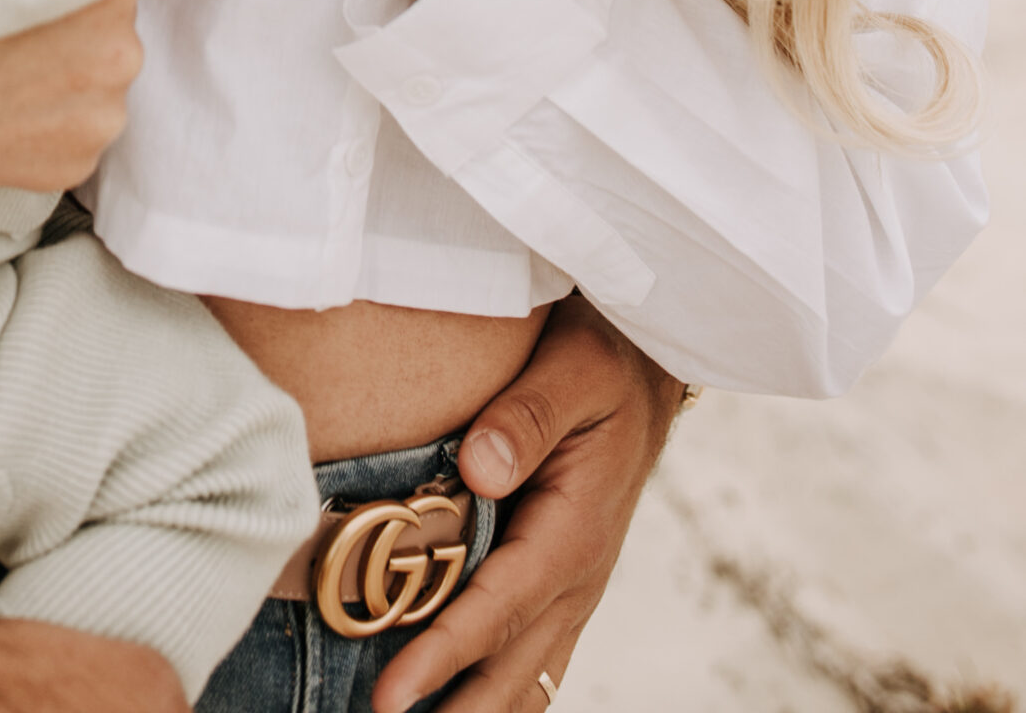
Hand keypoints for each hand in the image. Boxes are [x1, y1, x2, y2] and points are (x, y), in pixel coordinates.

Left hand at [372, 299, 680, 712]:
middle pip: (508, 664)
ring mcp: (575, 585)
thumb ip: (526, 417)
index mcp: (574, 530)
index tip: (391, 693)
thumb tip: (479, 470)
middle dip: (449, 707)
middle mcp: (578, 573)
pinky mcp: (564, 580)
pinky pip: (533, 653)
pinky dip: (499, 688)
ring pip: (523, 671)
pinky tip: (458, 704)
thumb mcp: (572, 368)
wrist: (646, 364)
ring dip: (475, 707)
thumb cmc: (604, 358)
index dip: (441, 655)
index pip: (498, 608)